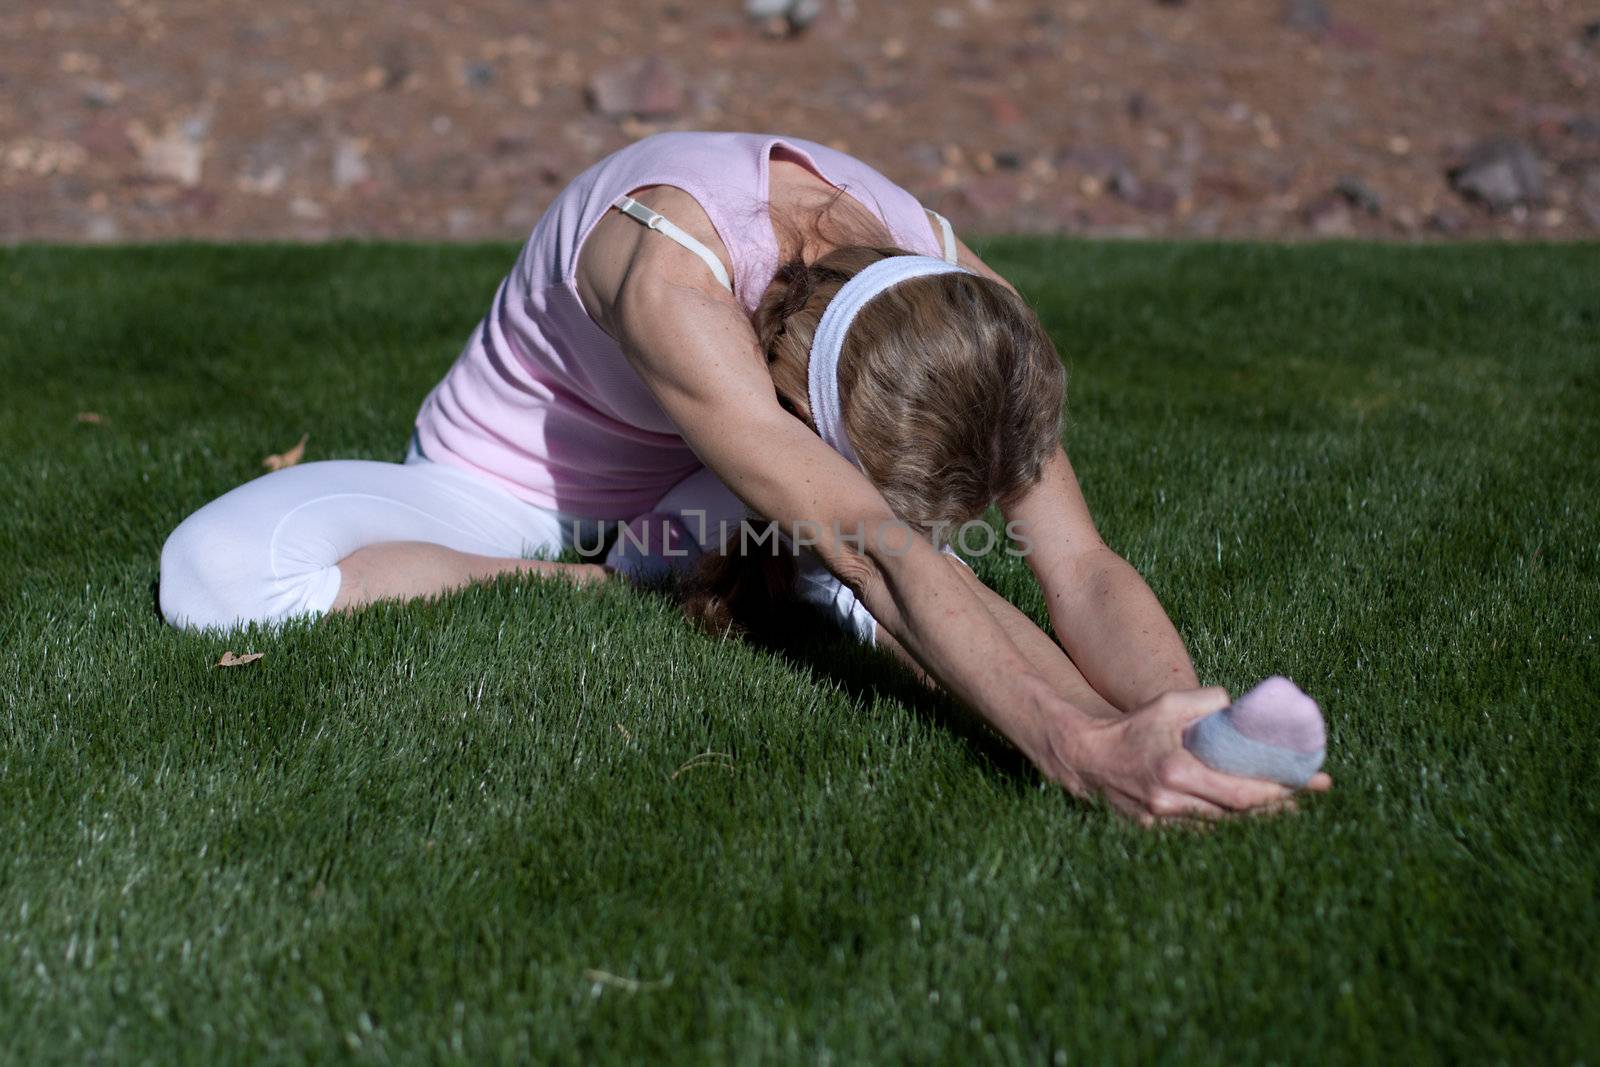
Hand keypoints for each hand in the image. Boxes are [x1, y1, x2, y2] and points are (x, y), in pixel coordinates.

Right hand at [1045, 686, 1332, 824]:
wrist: (1087, 757)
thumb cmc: (1132, 726)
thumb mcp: (1168, 703)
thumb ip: (1208, 702)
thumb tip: (1241, 708)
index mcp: (1178, 771)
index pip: (1242, 793)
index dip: (1281, 792)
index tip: (1311, 783)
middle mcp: (1173, 802)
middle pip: (1240, 814)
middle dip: (1279, 805)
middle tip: (1310, 795)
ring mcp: (1164, 820)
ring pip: (1223, 824)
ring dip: (1257, 816)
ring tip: (1288, 803)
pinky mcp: (1157, 829)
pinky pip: (1202, 827)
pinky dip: (1227, 820)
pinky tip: (1247, 813)